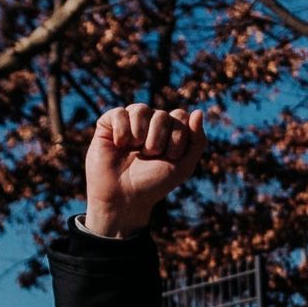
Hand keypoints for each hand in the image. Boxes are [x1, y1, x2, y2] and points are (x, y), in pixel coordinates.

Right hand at [83, 104, 207, 238]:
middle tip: (150, 156)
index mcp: (169, 130)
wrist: (124, 197)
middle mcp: (150, 122)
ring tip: (135, 151)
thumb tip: (199, 111)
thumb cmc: (154, 183)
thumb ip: (197, 141)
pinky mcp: (109, 123)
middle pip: (162, 114)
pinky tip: (119, 145)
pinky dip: (122, 131)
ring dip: (140, 134)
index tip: (170, 156)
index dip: (177, 137)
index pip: (181, 116)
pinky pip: (120, 113)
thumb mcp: (183, 166)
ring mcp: (130, 121)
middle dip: (158, 139)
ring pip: (141, 109)